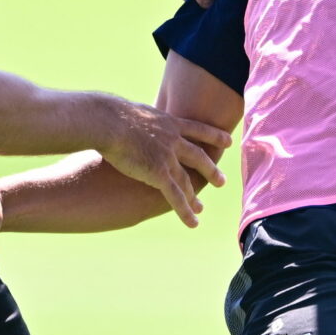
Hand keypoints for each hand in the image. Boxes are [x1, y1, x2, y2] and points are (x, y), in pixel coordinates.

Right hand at [100, 99, 229, 226]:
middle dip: (210, 170)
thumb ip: (139, 120)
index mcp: (168, 123)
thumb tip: (131, 120)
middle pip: (198, 157)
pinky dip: (185, 211)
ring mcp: (167, 157)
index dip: (214, 136)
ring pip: (187, 180)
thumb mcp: (132, 112)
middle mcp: (173, 140)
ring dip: (194, 196)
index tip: (228, 142)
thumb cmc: (110, 114)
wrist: (107, 121)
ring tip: (201, 207)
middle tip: (221, 181)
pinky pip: (175, 196)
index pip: (197, 129)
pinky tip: (193, 222)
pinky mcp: (158, 173)